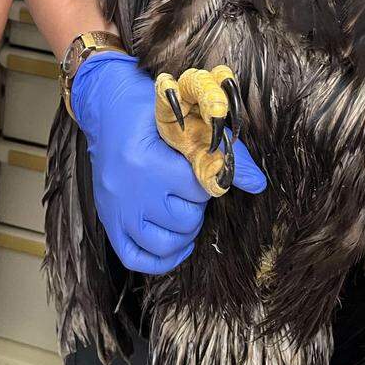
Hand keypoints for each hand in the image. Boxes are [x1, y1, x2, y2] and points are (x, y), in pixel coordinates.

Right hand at [71, 52, 265, 274]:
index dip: (209, 181)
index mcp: (147, 162)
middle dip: (196, 205)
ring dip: (183, 231)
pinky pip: (135, 258)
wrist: (105, 106)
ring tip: (183, 209)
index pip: (199, 190)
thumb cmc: (148, 110)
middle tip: (189, 186)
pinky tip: (177, 241)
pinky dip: (161, 258)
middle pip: (185, 220)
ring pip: (164, 244)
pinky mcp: (108, 220)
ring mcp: (116, 210)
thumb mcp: (186, 121)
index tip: (203, 169)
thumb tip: (258, 183)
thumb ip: (225, 151)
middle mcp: (129, 191)